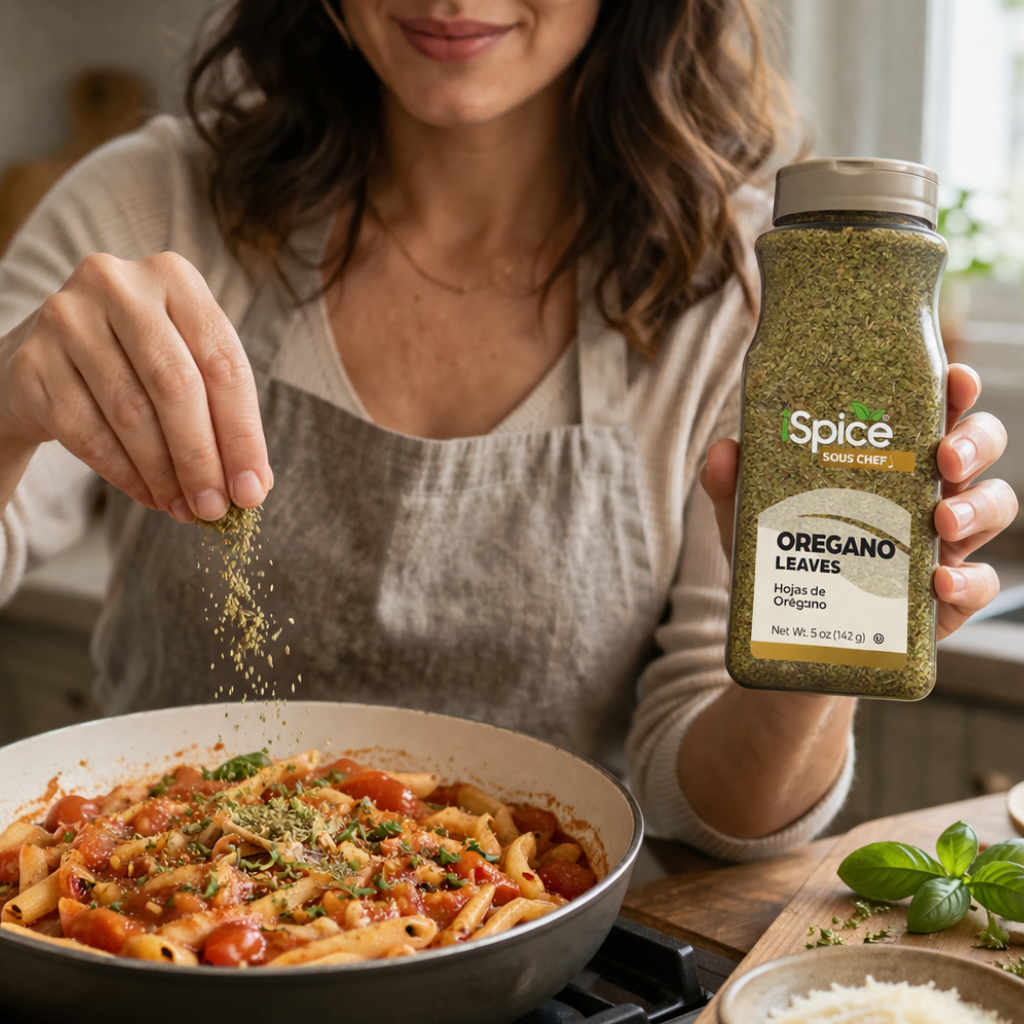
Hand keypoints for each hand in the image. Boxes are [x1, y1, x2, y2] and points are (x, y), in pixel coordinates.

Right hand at [0, 252, 271, 521]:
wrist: (48, 360)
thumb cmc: (139, 364)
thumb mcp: (188, 368)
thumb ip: (223, 415)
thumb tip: (253, 485)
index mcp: (174, 278)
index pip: (223, 363)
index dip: (243, 433)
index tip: (252, 489)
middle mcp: (117, 284)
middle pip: (175, 385)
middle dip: (202, 458)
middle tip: (216, 508)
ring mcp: (66, 317)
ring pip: (130, 413)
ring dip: (165, 474)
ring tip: (185, 508)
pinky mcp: (31, 361)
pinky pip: (88, 434)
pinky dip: (126, 474)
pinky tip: (150, 495)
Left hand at [699, 364, 1017, 639]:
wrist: (791, 636)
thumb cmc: (786, 557)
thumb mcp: (754, 518)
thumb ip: (733, 485)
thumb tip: (722, 452)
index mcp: (890, 459)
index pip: (934, 410)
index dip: (956, 389)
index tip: (956, 379)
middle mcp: (926, 492)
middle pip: (978, 448)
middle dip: (974, 442)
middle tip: (945, 457)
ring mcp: (943, 544)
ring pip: (995, 507)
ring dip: (978, 507)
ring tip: (942, 519)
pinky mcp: (947, 598)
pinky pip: (980, 584)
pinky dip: (968, 581)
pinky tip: (939, 581)